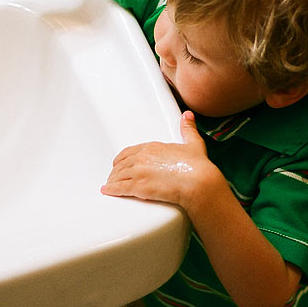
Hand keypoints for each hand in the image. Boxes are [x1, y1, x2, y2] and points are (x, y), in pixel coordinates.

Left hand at [101, 111, 224, 208]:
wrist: (199, 182)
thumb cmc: (198, 166)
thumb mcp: (193, 143)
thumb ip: (188, 129)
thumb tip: (187, 116)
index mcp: (152, 147)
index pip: (129, 152)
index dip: (122, 159)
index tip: (119, 162)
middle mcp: (142, 158)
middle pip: (122, 164)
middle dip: (116, 171)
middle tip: (114, 176)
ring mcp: (139, 172)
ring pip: (119, 176)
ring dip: (113, 181)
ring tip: (110, 185)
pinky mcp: (140, 186)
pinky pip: (120, 187)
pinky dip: (112, 189)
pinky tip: (108, 191)